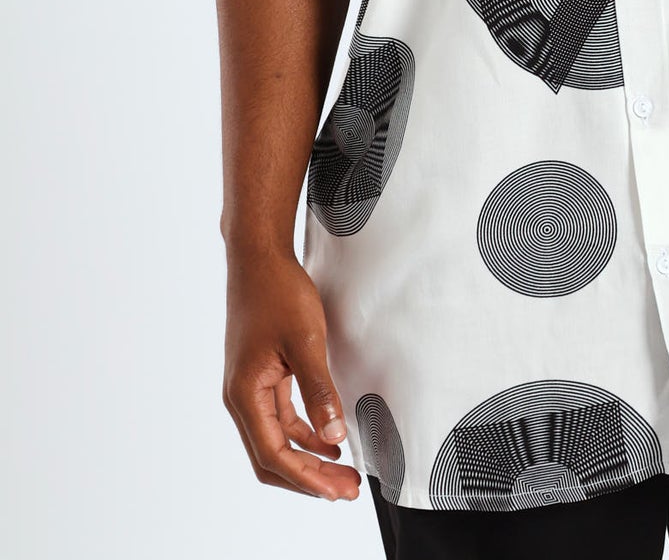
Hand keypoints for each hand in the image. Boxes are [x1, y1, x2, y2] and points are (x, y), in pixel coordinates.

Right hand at [223, 249, 361, 500]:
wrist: (258, 257)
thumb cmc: (278, 292)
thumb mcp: (305, 340)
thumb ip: (319, 391)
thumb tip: (333, 437)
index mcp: (245, 395)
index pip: (273, 454)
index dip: (306, 478)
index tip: (337, 491)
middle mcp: (241, 398)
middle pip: (271, 457)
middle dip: (309, 478)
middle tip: (346, 490)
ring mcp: (250, 388)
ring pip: (277, 440)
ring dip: (309, 459)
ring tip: (344, 473)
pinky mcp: (262, 377)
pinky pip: (281, 418)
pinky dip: (305, 434)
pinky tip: (329, 441)